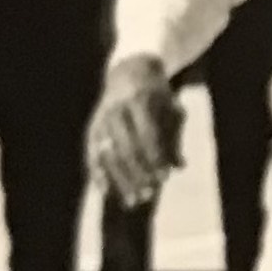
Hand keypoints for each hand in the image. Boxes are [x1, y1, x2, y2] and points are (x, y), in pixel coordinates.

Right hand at [92, 55, 182, 206]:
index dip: (156, 158)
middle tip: (150, 194)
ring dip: (120, 180)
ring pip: (107, 155)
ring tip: (133, 201)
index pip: (147, 134)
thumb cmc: (158, 95)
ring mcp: (101, 119)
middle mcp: (116, 109)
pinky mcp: (92, 127)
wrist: (129, 69)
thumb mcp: (171, 109)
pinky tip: (105, 192)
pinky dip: (97, 174)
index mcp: (139, 99)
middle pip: (126, 148)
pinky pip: (91, 154)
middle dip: (138, 174)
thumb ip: (175, 137)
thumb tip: (180, 167)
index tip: (165, 177)